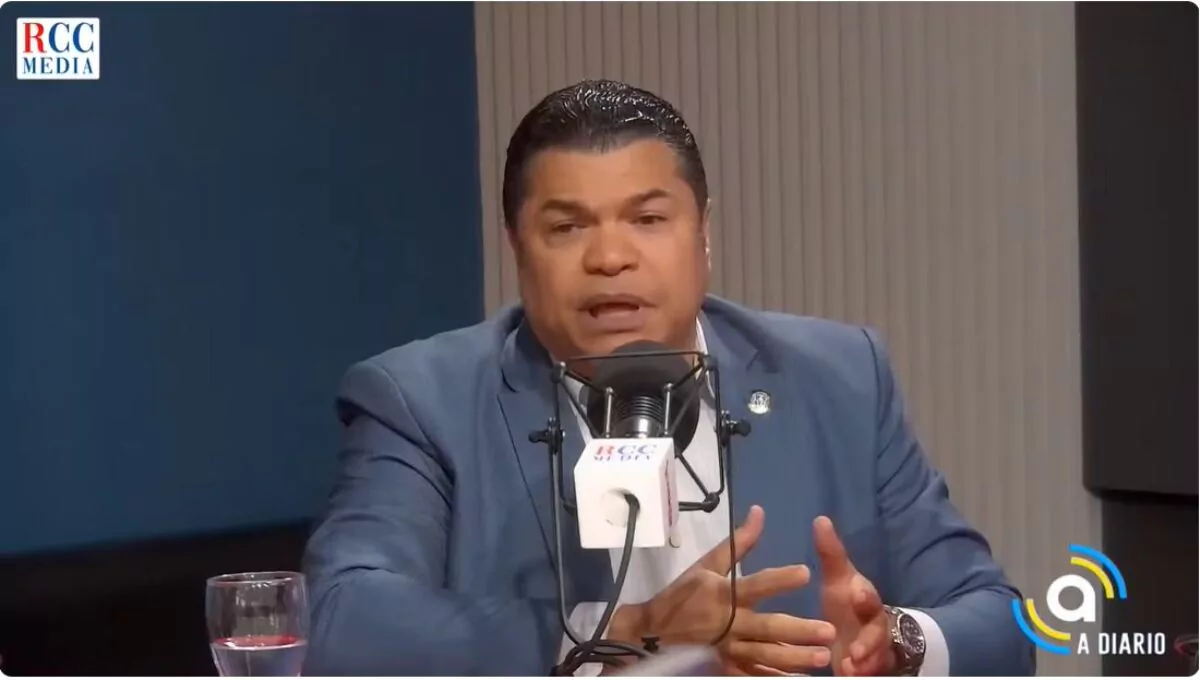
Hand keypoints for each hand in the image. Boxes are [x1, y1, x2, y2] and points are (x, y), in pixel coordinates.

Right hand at [610, 506, 835, 674]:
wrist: (653, 631)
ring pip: (765, 655)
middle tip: (829, 631)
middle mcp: (729, 622)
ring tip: (822, 659)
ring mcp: (728, 649)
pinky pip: (752, 675)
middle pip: (768, 628)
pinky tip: (796, 678)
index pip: (756, 584)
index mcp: (724, 594)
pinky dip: (772, 677)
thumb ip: (738, 543)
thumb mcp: (707, 564)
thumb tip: (760, 513)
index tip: (806, 573)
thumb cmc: (683, 594)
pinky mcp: (725, 667)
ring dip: (794, 658)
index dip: (780, 579)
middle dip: (799, 630)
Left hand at [814, 516, 895, 675]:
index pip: (869, 597)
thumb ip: (830, 554)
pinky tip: (847, 675)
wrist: (863, 632)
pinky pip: (871, 672)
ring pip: (876, 657)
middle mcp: (874, 625)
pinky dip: (861, 674)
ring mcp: (874, 648)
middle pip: (878, 633)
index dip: (864, 597)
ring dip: (864, 663)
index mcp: (866, 599)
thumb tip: (820, 519)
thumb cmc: (847, 600)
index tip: (855, 594)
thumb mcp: (838, 578)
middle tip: (855, 649)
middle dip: (870, 641)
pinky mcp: (870, 667)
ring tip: (850, 667)